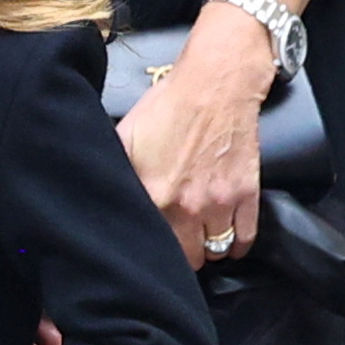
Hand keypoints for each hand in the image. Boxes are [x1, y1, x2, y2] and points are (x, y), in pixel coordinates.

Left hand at [117, 3, 275, 264]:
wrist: (215, 85)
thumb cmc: (167, 107)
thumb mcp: (126, 137)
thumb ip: (116, 172)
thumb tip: (98, 197)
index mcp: (153, 195)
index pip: (153, 247)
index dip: (151, 252)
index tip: (150, 250)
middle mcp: (187, 206)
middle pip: (187, 258)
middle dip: (182, 255)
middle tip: (178, 245)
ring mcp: (220, 202)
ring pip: (216, 250)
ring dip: (208, 248)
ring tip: (200, 239)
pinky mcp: (247, 194)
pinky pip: (244, 238)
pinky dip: (237, 244)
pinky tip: (228, 240)